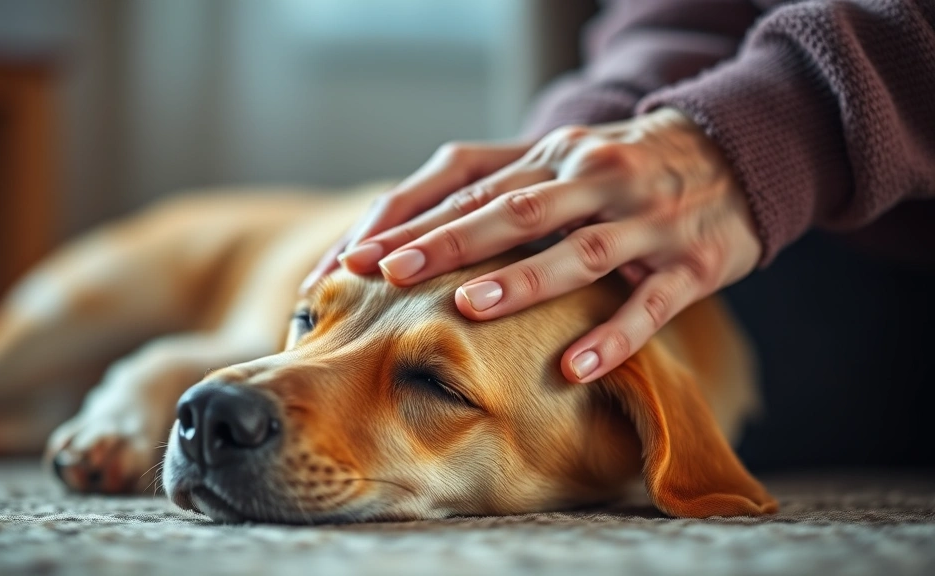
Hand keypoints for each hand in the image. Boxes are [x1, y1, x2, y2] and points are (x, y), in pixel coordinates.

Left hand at [307, 108, 761, 383]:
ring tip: (469, 307)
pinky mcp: (689, 265)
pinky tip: (573, 367)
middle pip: (513, 211)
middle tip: (390, 273)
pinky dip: (612, 336)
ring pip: (578, 253)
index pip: (471, 190)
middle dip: (449, 243)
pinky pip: (649, 306)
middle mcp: (593, 182)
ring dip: (524, 281)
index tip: (355, 256)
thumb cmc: (621, 167)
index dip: (413, 223)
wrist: (733, 153)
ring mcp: (643, 224)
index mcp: (553, 159)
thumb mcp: (561, 163)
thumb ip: (497, 189)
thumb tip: (408, 228)